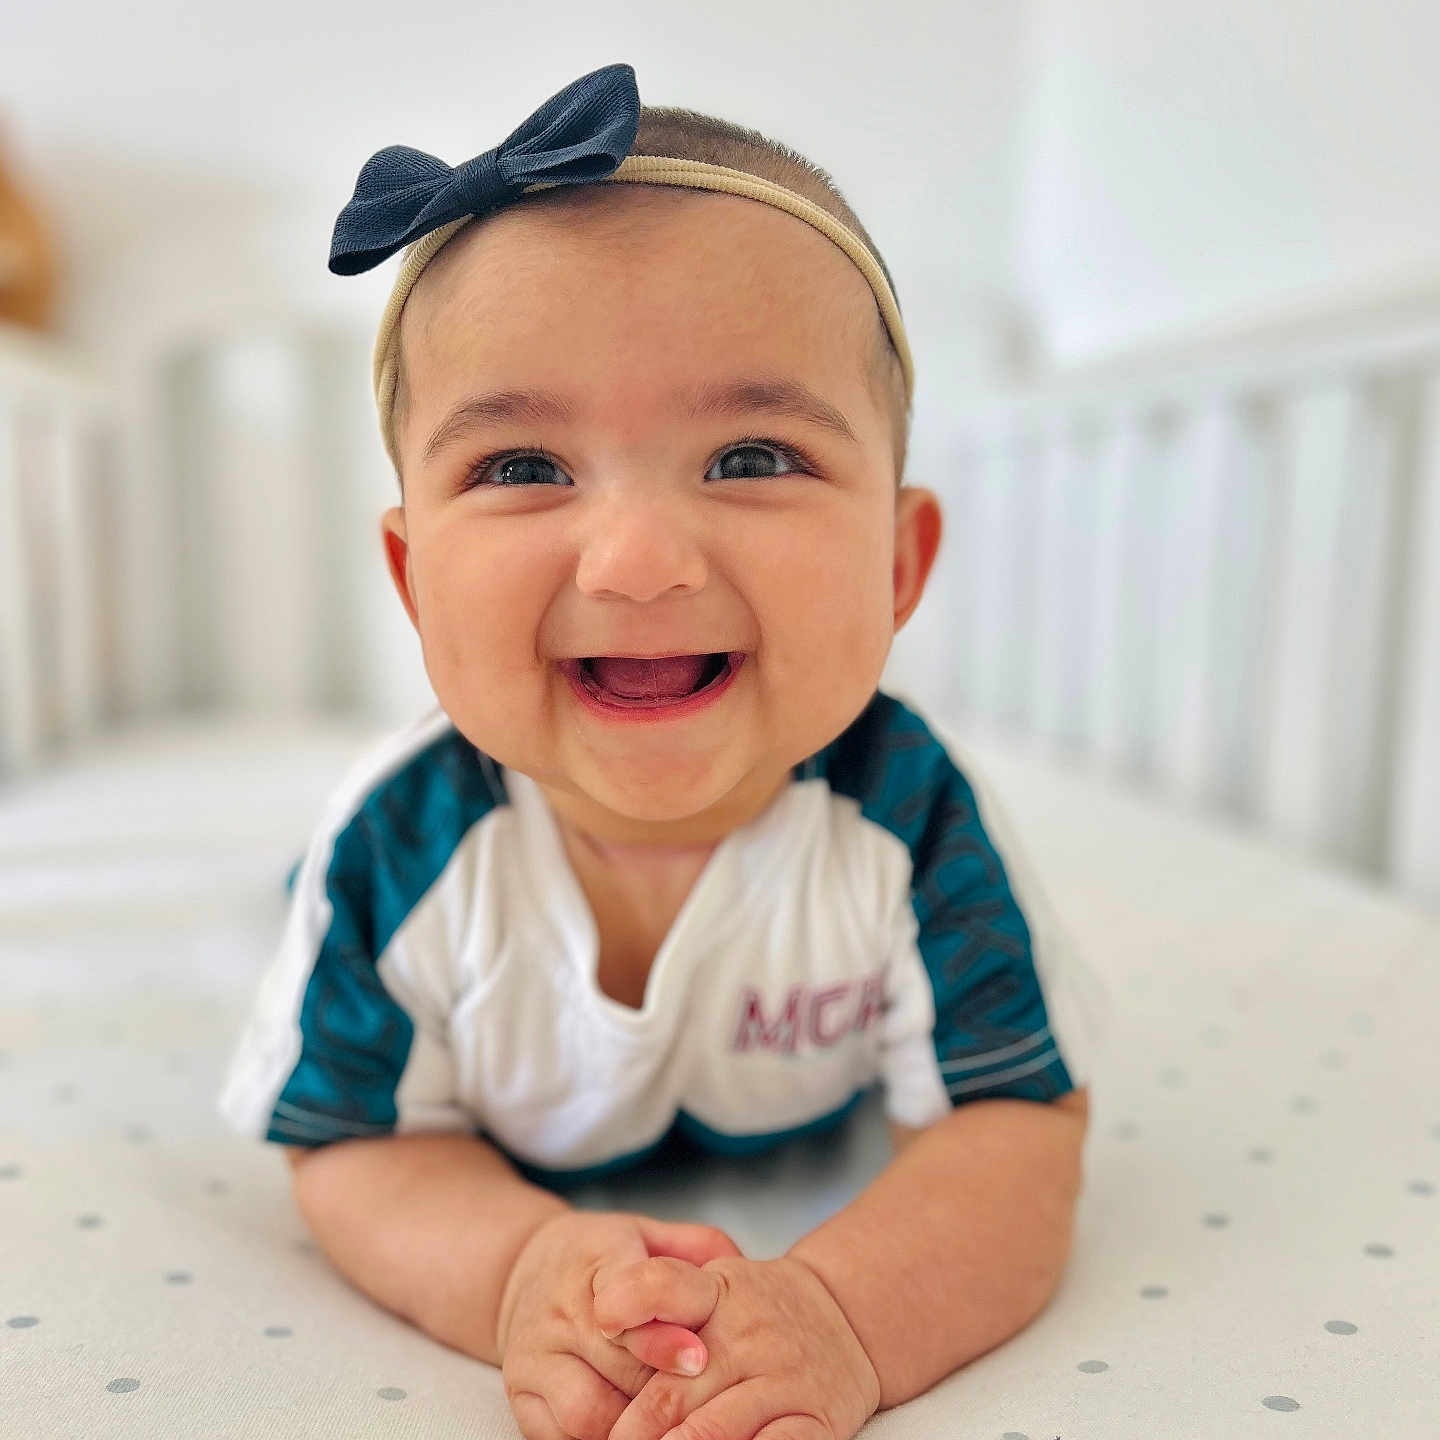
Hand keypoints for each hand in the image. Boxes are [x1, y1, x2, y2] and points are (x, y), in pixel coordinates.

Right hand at [495, 1210, 742, 1439]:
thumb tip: (741, 1263)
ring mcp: (535, 1356)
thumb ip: (693, 1245)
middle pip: (616, 1363)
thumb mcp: (644, 1234)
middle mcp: (561, 1309)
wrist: (524, 1272)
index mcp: (597, 1259)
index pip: (626, 1294)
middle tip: (705, 1405)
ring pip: (587, 1411)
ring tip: (671, 1427)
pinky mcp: (520, 1395)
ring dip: (634, 1426)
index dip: (662, 1334)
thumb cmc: (601, 1258)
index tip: (698, 1357)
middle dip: (664, 1389)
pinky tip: (631, 1434)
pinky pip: (559, 1437)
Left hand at [592, 1252, 880, 1439]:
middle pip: (671, 1393)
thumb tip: (604, 1312)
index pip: (663, 1288)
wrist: (844, 1316)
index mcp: (717, 1293)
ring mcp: (782, 1378)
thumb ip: (660, 1292)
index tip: (598, 1333)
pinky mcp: (815, 1419)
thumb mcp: (712, 1282)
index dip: (626, 1310)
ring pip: (714, 1431)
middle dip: (630, 1433)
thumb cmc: (758, 1307)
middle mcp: (747, 1335)